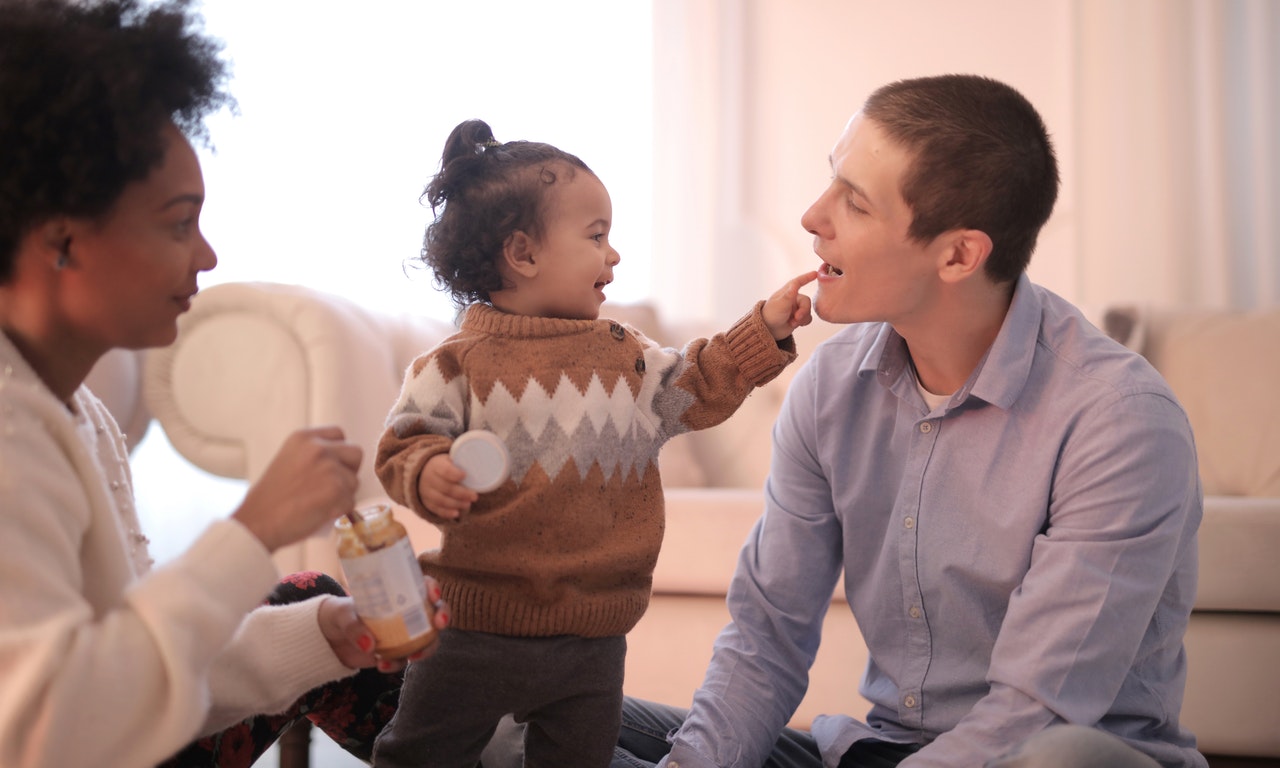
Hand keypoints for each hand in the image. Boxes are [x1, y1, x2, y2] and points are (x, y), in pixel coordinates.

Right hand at [232, 426, 362, 551]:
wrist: (258, 521)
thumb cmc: (270, 498)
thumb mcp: (288, 460)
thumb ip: (313, 455)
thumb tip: (339, 463)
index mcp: (304, 438)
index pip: (339, 434)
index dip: (339, 452)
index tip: (331, 465)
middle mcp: (318, 448)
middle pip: (355, 453)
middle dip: (348, 470)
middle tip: (332, 485)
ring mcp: (329, 468)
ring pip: (354, 481)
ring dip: (343, 494)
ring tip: (318, 502)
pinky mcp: (337, 490)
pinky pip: (351, 501)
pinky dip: (339, 510)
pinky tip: (319, 512)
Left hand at [317, 577, 451, 671]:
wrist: (330, 639)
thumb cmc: (340, 615)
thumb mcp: (343, 615)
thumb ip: (354, 627)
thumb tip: (370, 645)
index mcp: (397, 593)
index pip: (422, 585)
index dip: (433, 587)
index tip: (433, 595)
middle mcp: (407, 611)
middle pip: (435, 610)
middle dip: (443, 616)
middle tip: (439, 624)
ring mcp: (404, 633)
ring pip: (429, 638)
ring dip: (427, 648)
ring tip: (412, 657)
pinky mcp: (396, 652)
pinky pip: (406, 659)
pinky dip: (397, 663)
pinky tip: (382, 665)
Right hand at [416, 453, 478, 519]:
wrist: (424, 473)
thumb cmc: (444, 466)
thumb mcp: (450, 460)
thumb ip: (463, 462)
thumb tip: (486, 462)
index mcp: (436, 465)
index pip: (444, 470)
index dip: (454, 474)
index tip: (465, 475)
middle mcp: (429, 479)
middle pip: (445, 487)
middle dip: (461, 493)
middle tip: (475, 496)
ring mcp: (426, 492)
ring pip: (441, 500)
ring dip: (456, 503)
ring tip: (468, 504)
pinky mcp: (427, 503)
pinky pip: (436, 509)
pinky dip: (446, 513)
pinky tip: (456, 513)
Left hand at [762, 270, 817, 339]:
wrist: (769, 330)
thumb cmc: (771, 314)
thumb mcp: (780, 304)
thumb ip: (789, 295)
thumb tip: (795, 284)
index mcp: (787, 292)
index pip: (798, 282)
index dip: (807, 277)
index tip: (816, 273)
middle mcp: (793, 298)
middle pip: (806, 301)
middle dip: (803, 311)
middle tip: (796, 318)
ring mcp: (796, 308)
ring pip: (808, 311)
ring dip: (802, 318)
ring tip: (792, 322)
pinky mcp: (798, 317)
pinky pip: (808, 318)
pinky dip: (803, 322)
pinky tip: (795, 324)